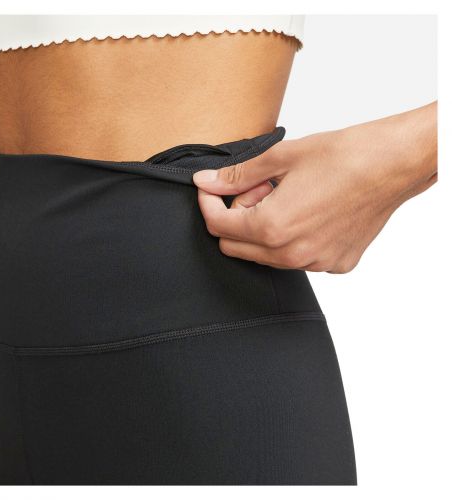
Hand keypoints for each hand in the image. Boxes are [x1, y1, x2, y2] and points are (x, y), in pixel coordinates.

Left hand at [193, 103, 436, 272]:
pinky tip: (307, 212)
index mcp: (273, 227)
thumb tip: (205, 181)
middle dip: (236, 218)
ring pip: (264, 256)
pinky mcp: (334, 263)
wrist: (394, 164)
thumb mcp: (282, 157)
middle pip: (236, 247)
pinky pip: (296, 258)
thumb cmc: (345, 156)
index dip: (208, 204)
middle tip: (258, 189)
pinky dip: (290, 239)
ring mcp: (315, 263)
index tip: (211, 189)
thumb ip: (237, 175)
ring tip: (285, 197)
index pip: (218, 226)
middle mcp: (292, 254)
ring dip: (262, 229)